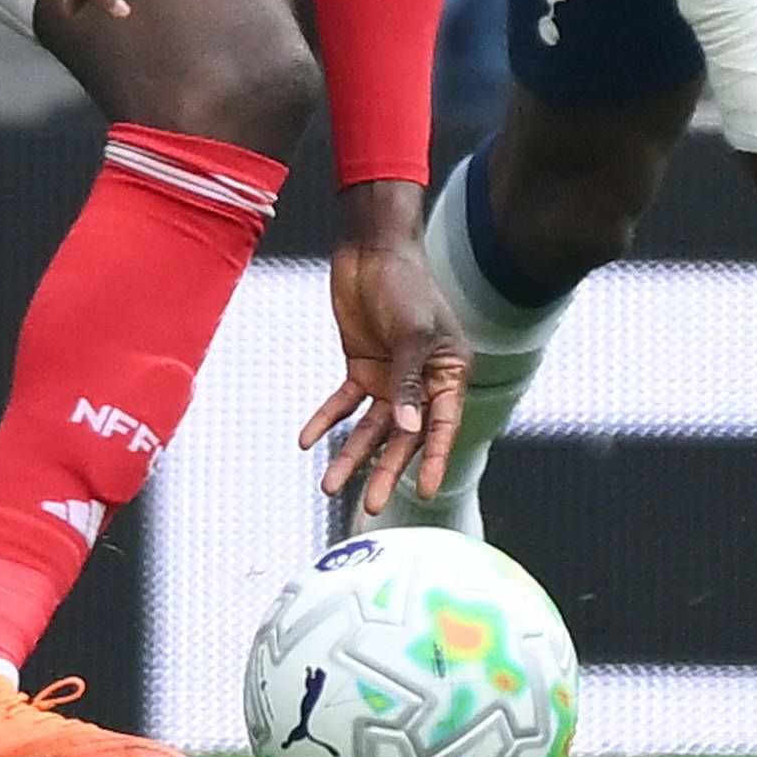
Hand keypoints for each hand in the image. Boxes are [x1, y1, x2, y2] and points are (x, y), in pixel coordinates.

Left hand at [299, 186, 467, 517]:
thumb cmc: (407, 285)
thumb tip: (407, 427)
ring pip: (370, 427)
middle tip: (372, 506)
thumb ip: (410, 382)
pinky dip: (326, 420)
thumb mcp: (413, 333)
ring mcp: (391, 377)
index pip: (441, 425)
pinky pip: (343, 403)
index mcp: (448, 374)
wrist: (372, 250)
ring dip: (351, 454)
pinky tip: (308, 441)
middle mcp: (422, 382)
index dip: (433, 459)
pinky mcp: (362, 368)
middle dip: (386, 470)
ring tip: (330, 484)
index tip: (425, 491)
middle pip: (403, 435)